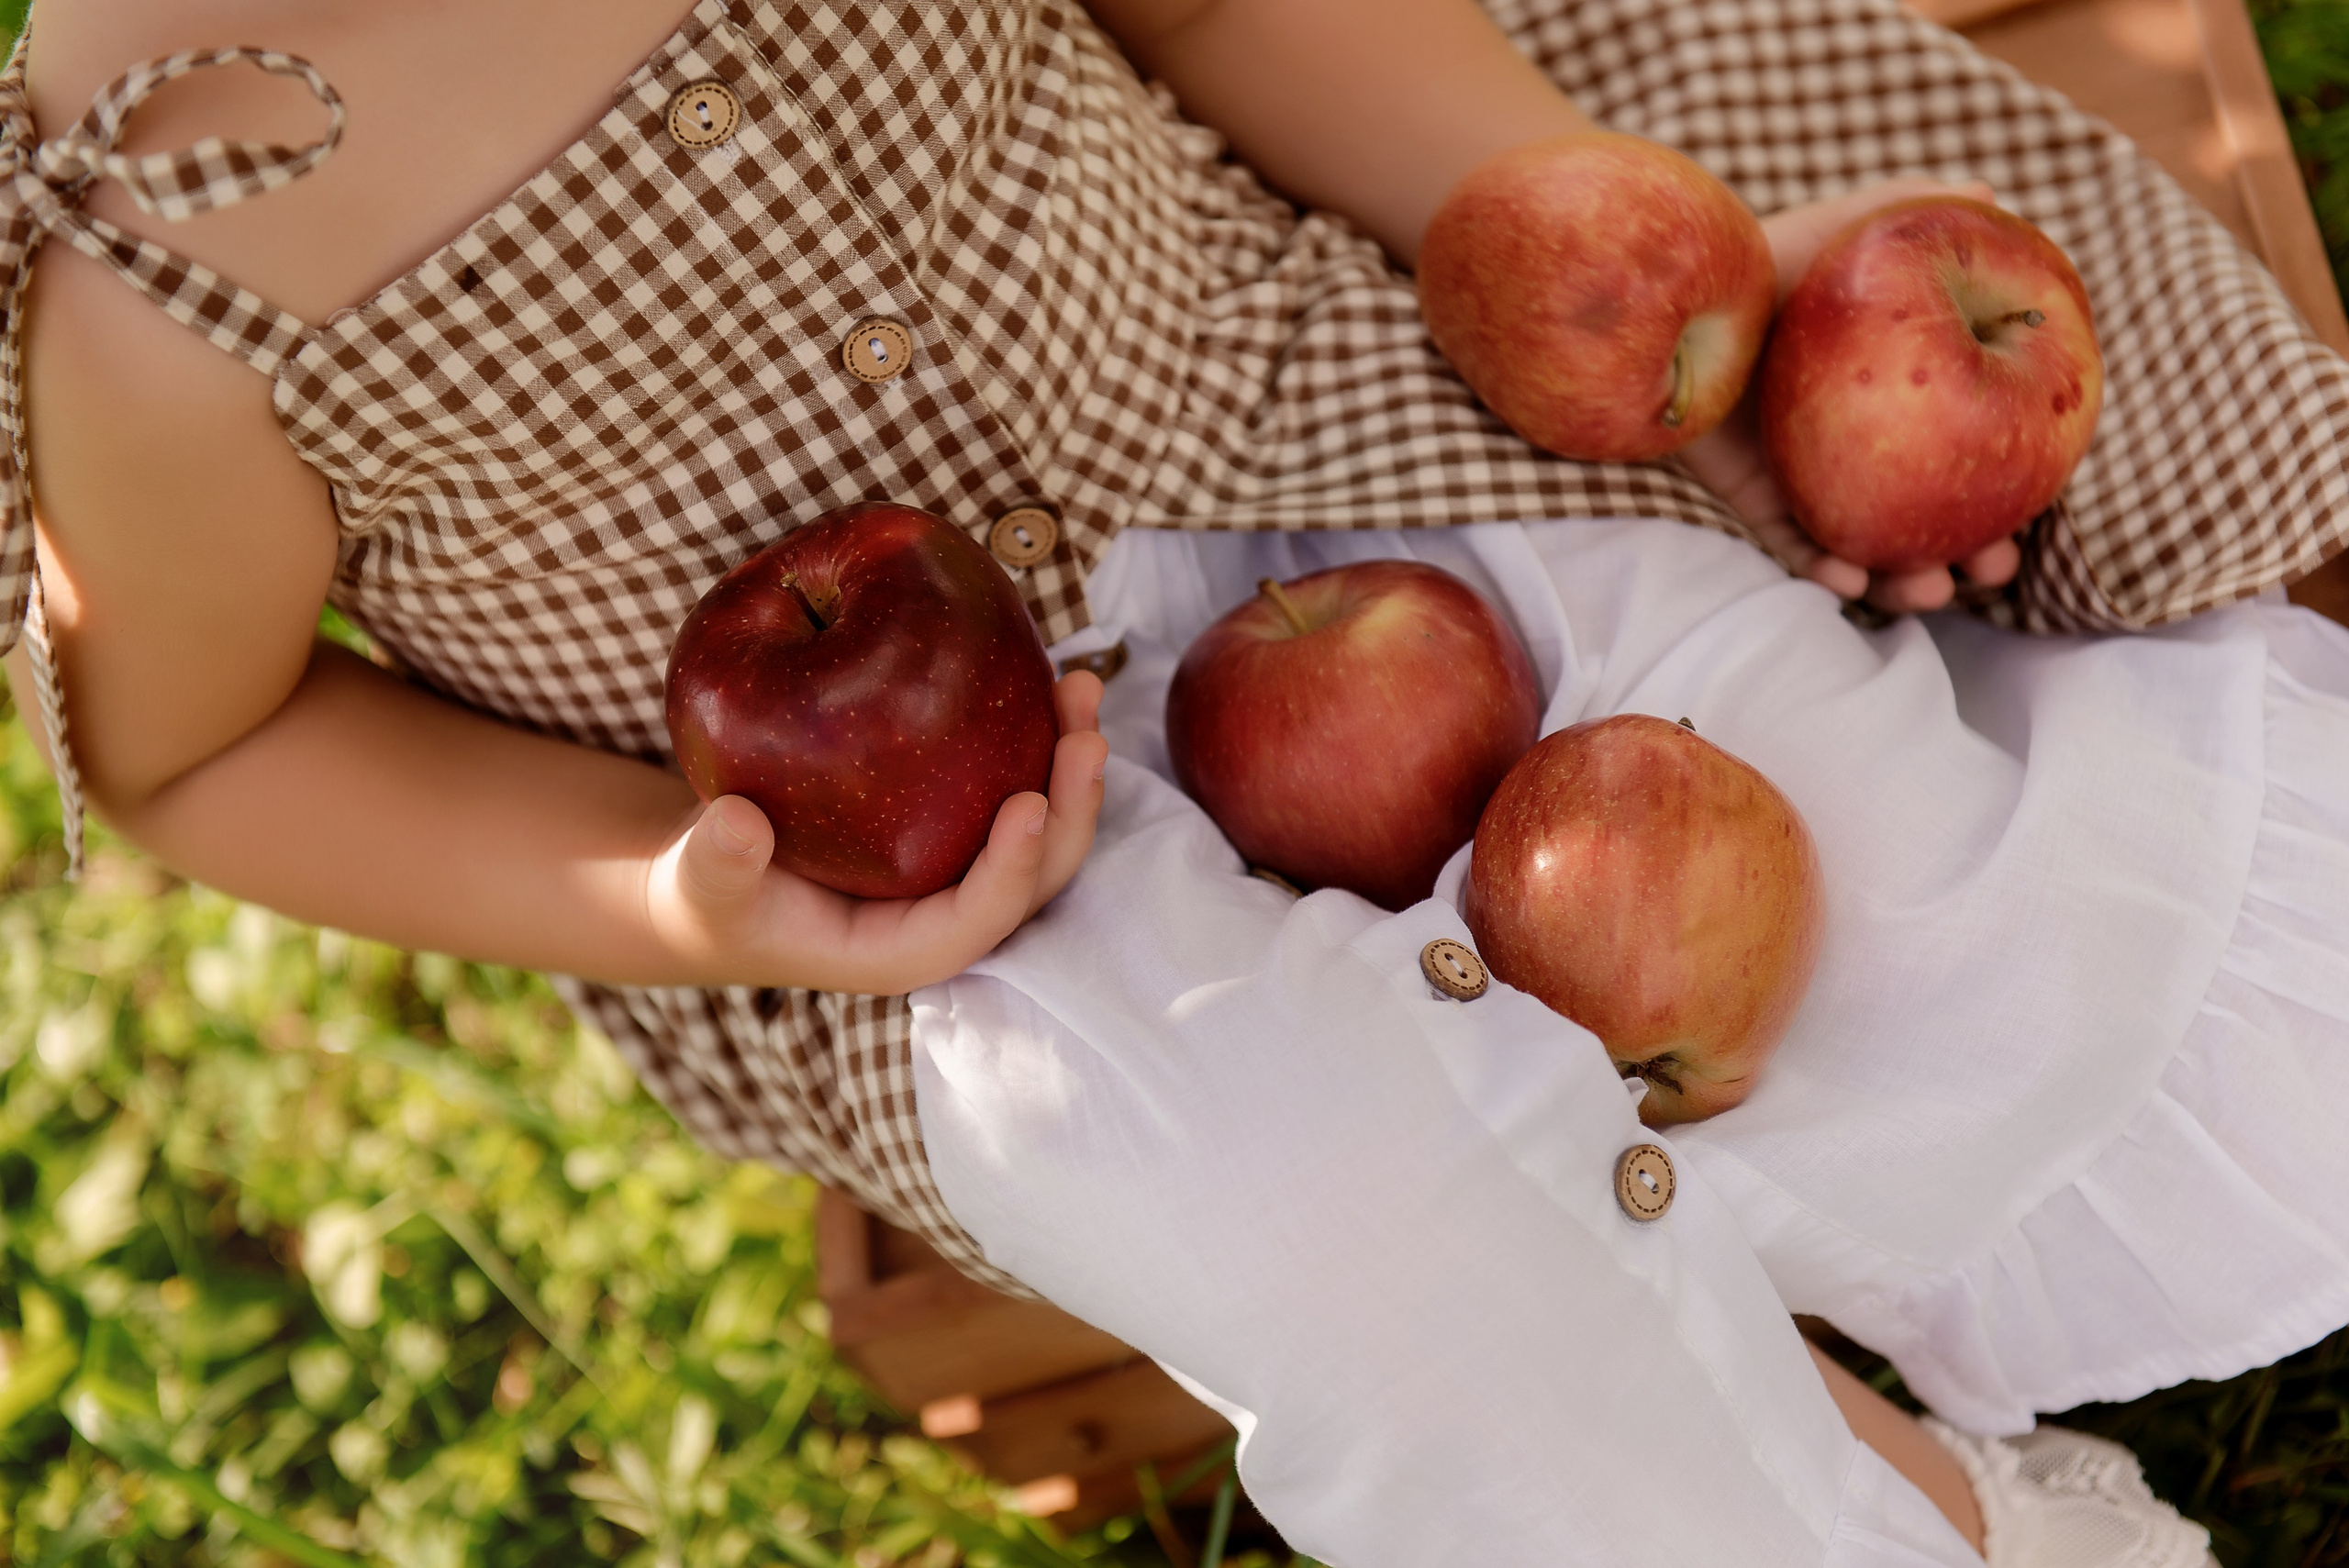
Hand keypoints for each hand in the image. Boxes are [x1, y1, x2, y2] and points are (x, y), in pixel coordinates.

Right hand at [641, 672, 1110, 995]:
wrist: (722, 878)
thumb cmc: (713, 892)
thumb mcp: (701, 882)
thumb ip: (718, 862)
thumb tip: (736, 825)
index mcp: (903, 950)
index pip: (977, 921)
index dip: (1011, 871)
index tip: (1029, 804)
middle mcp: (950, 915)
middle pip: (1036, 875)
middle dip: (1070, 808)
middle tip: (1086, 735)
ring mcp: (963, 871)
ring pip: (1041, 825)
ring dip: (1069, 761)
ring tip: (1081, 685)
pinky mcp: (961, 828)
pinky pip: (1014, 783)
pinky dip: (1034, 734)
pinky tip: (1043, 670)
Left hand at [1679, 178, 2021, 613]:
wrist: (1673, 300)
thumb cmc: (1766, 258)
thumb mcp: (1847, 232)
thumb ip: (1915, 212)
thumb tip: (1993, 198)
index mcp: (1908, 398)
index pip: (1971, 449)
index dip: (2007, 483)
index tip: (2036, 509)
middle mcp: (1865, 446)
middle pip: (1929, 514)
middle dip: (1968, 553)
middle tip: (1993, 566)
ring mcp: (1810, 477)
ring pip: (1868, 545)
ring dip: (1903, 580)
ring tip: (1931, 592)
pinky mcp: (1754, 496)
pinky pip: (1791, 545)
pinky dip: (1820, 568)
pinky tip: (1846, 577)